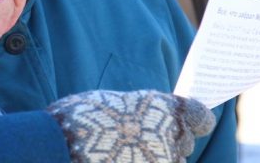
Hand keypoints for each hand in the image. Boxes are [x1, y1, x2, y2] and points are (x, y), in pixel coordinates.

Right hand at [46, 90, 215, 162]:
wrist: (59, 146)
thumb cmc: (80, 119)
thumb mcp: (114, 102)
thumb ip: (140, 111)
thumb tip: (147, 118)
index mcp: (164, 109)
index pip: (200, 117)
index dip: (194, 120)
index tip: (189, 122)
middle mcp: (170, 138)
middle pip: (185, 142)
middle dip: (169, 142)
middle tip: (140, 140)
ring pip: (172, 162)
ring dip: (156, 158)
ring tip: (126, 153)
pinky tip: (118, 161)